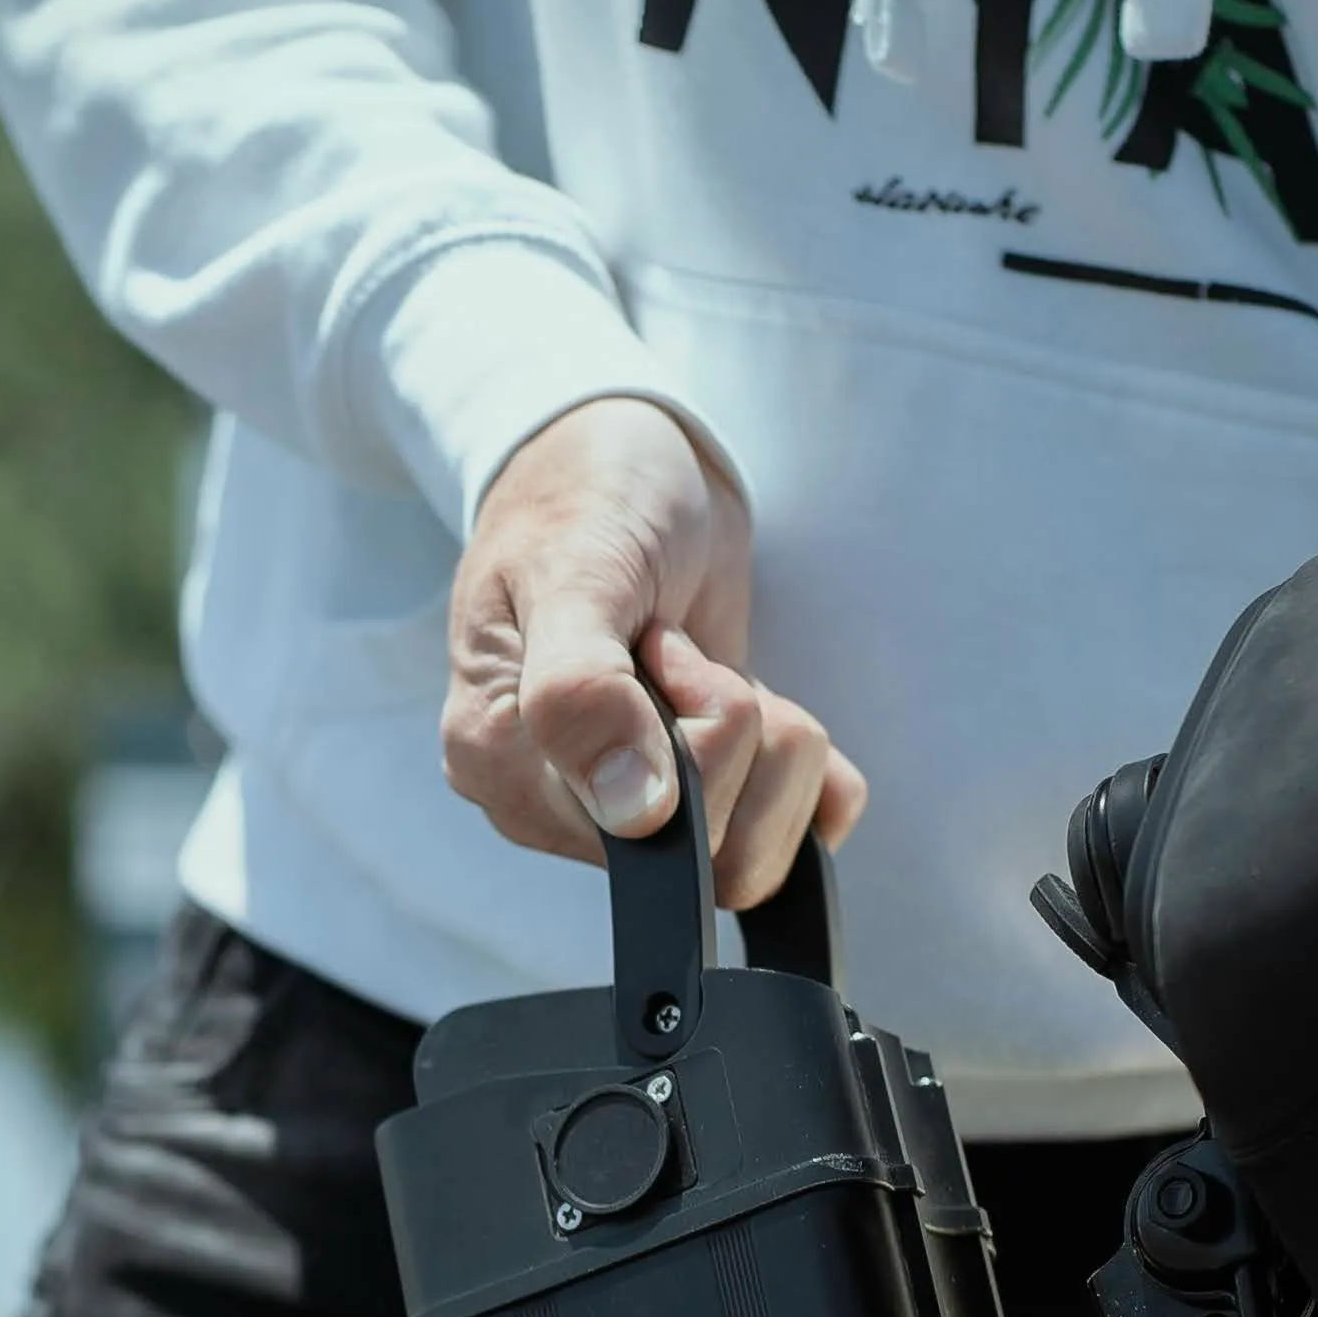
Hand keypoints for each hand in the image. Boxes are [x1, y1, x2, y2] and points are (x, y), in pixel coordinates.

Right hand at [440, 396, 867, 908]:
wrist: (628, 459)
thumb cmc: (586, 496)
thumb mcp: (576, 570)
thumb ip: (582, 692)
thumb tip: (631, 813)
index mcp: (501, 765)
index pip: (639, 841)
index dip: (690, 742)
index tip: (656, 649)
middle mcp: (560, 807)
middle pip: (712, 857)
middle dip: (738, 733)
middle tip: (682, 647)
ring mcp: (632, 807)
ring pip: (758, 855)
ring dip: (778, 750)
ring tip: (714, 666)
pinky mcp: (704, 794)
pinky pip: (796, 838)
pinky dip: (815, 774)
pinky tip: (772, 702)